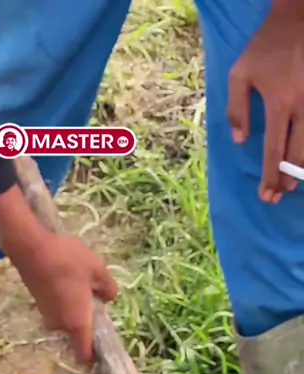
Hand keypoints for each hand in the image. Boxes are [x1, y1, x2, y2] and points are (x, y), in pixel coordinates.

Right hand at [15, 233, 117, 360]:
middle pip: (76, 333)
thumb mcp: (98, 270)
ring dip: (73, 307)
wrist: (31, 247)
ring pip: (66, 318)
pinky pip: (57, 308)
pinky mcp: (37, 303)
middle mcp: (59, 325)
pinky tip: (65, 278)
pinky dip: (63, 300)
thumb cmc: (68, 261)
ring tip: (78, 283)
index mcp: (77, 323)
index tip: (101, 344)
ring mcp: (46, 314)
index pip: (84, 354)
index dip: (93, 355)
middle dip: (85, 320)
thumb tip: (107, 298)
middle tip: (93, 297)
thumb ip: (108, 289)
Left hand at [227, 1, 303, 202]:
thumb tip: (240, 141)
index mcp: (279, 103)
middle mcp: (302, 106)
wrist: (298, 17)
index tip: (266, 195)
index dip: (270, 176)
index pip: (274, 149)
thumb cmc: (266, 46)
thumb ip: (236, 108)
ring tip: (293, 184)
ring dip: (303, 169)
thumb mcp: (240, 73)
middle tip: (278, 195)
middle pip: (298, 154)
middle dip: (287, 179)